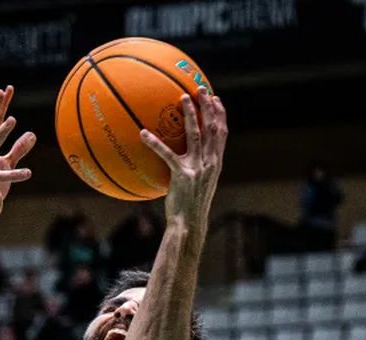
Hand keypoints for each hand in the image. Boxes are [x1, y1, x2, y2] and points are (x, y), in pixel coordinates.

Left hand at [140, 88, 226, 226]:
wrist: (189, 223)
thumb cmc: (190, 206)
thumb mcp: (198, 184)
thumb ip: (195, 168)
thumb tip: (184, 157)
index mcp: (215, 163)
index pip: (222, 134)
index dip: (220, 114)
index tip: (216, 99)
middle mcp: (210, 163)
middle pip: (213, 128)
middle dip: (208, 106)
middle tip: (200, 89)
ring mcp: (198, 168)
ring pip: (196, 135)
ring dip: (190, 114)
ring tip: (182, 98)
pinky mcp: (182, 175)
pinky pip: (167, 155)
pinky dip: (155, 143)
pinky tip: (143, 133)